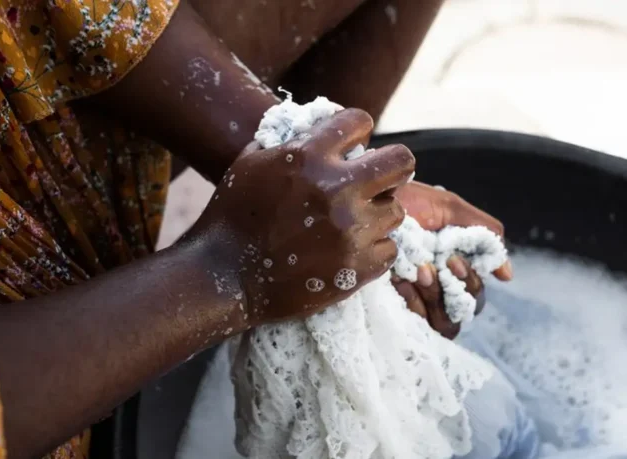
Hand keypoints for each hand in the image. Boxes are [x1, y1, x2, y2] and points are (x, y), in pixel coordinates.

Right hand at [187, 109, 414, 328]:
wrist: (224, 278)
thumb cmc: (231, 216)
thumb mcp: (250, 163)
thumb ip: (289, 141)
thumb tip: (318, 126)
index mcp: (309, 156)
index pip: (361, 122)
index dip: (358, 131)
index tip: (354, 144)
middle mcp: (337, 189)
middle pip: (402, 162)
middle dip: (391, 167)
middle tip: (378, 180)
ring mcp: (351, 231)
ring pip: (396, 210)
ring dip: (378, 213)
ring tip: (354, 223)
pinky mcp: (358, 267)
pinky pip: (389, 249)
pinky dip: (373, 249)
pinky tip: (350, 250)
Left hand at [392, 181, 511, 338]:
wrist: (366, 200)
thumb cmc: (404, 200)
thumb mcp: (448, 208)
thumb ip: (483, 234)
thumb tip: (507, 275)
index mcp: (450, 266)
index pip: (474, 293)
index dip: (472, 283)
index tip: (455, 262)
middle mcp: (435, 287)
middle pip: (465, 311)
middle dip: (456, 288)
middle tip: (437, 266)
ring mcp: (413, 299)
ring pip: (446, 323)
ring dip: (436, 296)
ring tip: (418, 271)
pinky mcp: (392, 308)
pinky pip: (419, 325)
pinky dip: (414, 304)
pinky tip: (400, 281)